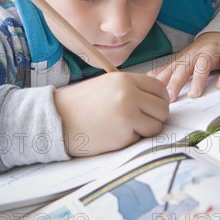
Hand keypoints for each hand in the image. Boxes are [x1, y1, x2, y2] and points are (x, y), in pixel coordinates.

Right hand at [54, 72, 169, 155]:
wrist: (57, 119)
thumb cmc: (81, 103)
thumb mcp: (107, 85)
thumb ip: (132, 89)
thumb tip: (158, 99)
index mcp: (125, 80)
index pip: (158, 88)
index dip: (161, 99)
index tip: (155, 106)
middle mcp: (129, 95)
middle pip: (162, 108)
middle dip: (156, 116)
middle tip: (144, 119)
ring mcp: (127, 116)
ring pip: (156, 126)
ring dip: (146, 129)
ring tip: (127, 126)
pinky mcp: (123, 136)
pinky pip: (140, 138)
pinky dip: (132, 139)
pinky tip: (115, 133)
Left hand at [147, 32, 219, 100]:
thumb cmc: (205, 50)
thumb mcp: (187, 57)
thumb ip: (170, 68)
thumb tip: (149, 75)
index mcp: (187, 57)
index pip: (172, 69)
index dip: (163, 80)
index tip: (155, 94)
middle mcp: (199, 53)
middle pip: (185, 67)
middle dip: (176, 81)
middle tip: (171, 97)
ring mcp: (216, 52)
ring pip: (205, 64)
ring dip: (199, 78)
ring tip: (195, 93)